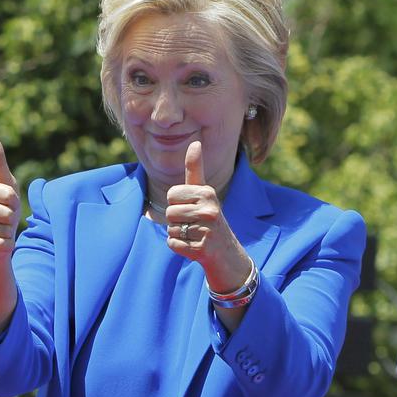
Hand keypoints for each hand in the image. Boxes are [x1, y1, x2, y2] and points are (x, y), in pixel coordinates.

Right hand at [0, 138, 20, 260]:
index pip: (10, 196)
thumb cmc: (4, 206)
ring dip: (9, 232)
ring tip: (1, 229)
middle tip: (6, 218)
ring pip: (5, 230)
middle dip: (13, 218)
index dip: (16, 202)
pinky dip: (6, 245)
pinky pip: (1, 245)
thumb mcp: (6, 183)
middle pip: (7, 214)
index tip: (9, 203)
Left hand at [165, 141, 250, 291]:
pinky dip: (179, 249)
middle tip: (194, 225)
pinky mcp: (202, 249)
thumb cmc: (209, 219)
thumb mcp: (204, 193)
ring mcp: (207, 230)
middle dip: (176, 221)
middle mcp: (210, 210)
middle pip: (170, 212)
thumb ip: (195, 169)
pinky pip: (173, 245)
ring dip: (178, 235)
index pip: (171, 194)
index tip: (191, 209)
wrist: (227, 255)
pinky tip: (194, 248)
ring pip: (171, 229)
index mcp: (208, 193)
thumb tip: (195, 142)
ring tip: (195, 236)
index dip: (176, 203)